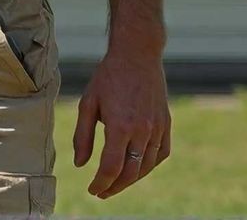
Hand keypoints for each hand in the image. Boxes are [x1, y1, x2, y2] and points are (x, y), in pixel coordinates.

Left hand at [72, 43, 171, 199]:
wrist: (137, 54)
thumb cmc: (108, 77)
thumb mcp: (88, 103)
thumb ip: (83, 136)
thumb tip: (80, 164)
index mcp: (120, 126)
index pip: (111, 168)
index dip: (101, 184)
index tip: (92, 190)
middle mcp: (142, 130)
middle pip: (130, 173)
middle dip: (114, 187)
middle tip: (102, 192)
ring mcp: (157, 127)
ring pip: (147, 166)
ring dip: (131, 179)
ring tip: (116, 182)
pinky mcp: (166, 123)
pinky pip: (161, 153)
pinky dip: (150, 165)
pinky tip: (138, 167)